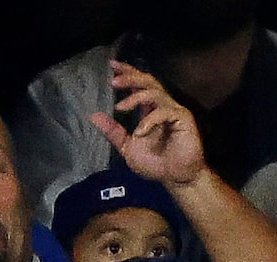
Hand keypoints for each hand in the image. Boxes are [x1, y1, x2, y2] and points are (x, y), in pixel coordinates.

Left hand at [95, 62, 206, 186]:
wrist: (176, 179)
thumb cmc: (156, 165)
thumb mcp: (128, 148)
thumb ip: (113, 132)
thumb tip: (93, 116)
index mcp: (150, 109)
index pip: (140, 83)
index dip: (128, 72)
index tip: (112, 66)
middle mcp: (163, 106)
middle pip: (148, 81)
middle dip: (131, 77)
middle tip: (113, 81)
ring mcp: (174, 112)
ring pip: (155, 92)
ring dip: (136, 96)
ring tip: (120, 107)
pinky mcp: (184, 120)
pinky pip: (163, 112)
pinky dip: (148, 120)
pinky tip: (139, 133)